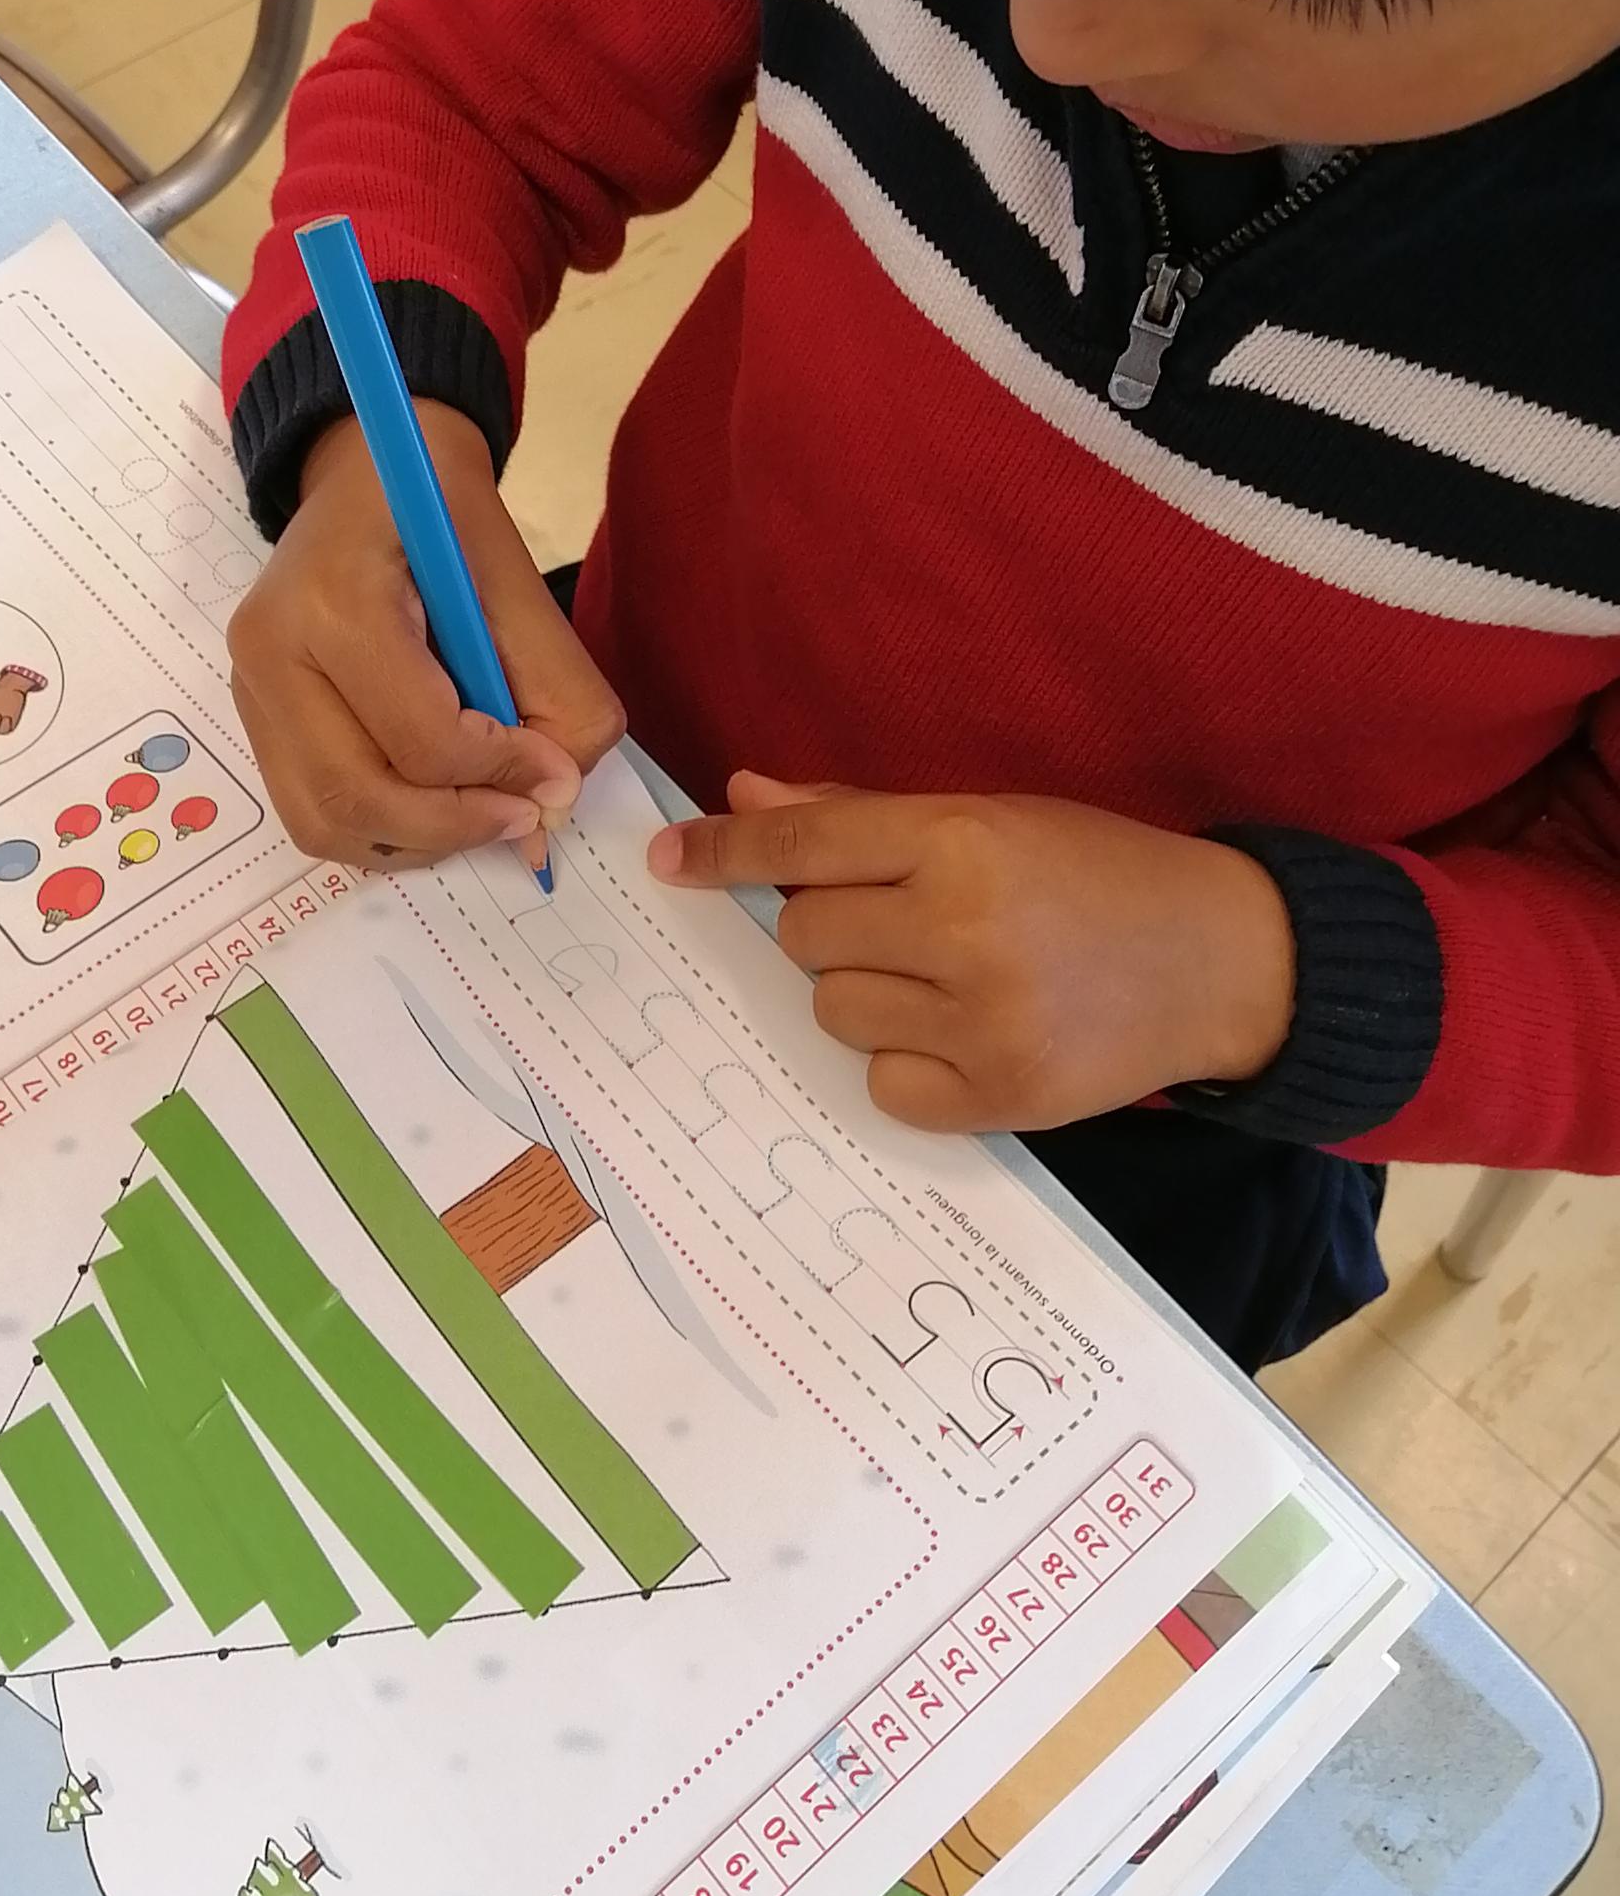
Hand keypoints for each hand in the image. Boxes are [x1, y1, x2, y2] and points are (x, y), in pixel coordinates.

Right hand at [227, 404, 623, 866]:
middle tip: (525, 816)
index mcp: (334, 601)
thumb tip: (558, 795)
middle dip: (457, 826)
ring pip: (326, 823)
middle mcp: (271, 651)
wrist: (362, 474)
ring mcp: (249, 688)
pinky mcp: (253, 717)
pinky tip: (433, 801)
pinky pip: (312, 812)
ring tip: (479, 812)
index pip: (420, 736)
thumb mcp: (517, 579)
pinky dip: (382, 830)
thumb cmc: (441, 510)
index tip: (556, 773)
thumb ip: (554, 687)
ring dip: (417, 840)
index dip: (502, 773)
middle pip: (358, 795)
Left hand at [648, 772, 1294, 1133]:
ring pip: (835, 1011)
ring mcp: (982, 1022)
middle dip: (831, 927)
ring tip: (949, 975)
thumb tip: (744, 797)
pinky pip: (882, 1084)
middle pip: (805, 935)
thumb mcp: (990, 813)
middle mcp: (964, 928)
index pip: (804, 846)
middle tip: (906, 921)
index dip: (724, 854)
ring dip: (866, 993)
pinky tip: (966, 1032)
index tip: (670, 863)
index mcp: (961, 838)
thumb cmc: (1098, 871)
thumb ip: (860, 812)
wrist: (1224, 959)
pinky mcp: (1000, 1098)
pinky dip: (903, 1062)